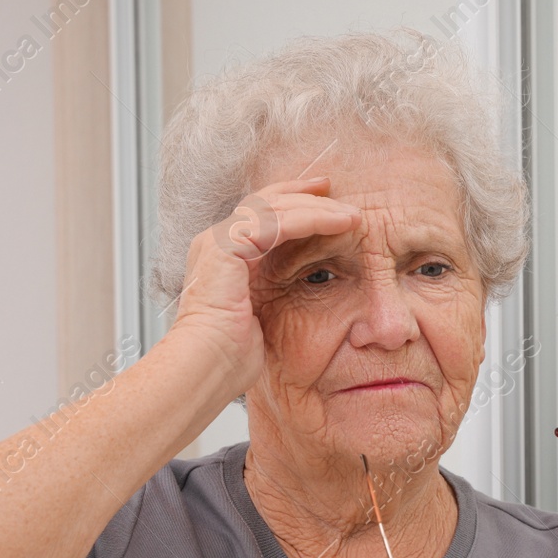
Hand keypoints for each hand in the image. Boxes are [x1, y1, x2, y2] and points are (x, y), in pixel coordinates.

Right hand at [166, 176, 360, 395]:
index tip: (323, 200)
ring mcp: (219, 241)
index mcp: (222, 257)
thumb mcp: (259, 318)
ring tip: (351, 214)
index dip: (291, 203)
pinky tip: (339, 223)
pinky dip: (312, 219)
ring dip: (317, 207)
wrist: (206, 366)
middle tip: (336, 191)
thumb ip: (271, 295)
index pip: (258, 215)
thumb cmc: (230, 355)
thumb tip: (295, 296)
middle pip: (266, 202)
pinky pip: (278, 222)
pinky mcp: (227, 247)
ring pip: (275, 207)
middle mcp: (216, 242)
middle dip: (305, 194)